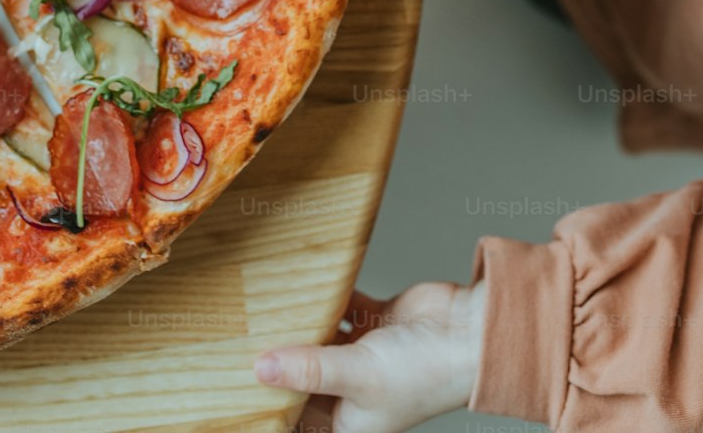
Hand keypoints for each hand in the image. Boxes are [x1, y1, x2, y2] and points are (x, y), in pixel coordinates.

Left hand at [255, 281, 484, 432]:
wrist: (470, 334)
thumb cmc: (424, 372)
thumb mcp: (358, 377)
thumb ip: (308, 369)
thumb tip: (259, 370)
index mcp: (348, 424)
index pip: (294, 418)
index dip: (268, 405)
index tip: (232, 386)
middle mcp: (352, 393)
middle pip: (303, 377)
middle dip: (278, 361)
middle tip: (239, 339)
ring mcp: (363, 355)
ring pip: (318, 340)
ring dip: (299, 325)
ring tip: (263, 308)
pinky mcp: (375, 322)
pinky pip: (341, 308)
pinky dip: (325, 297)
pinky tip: (302, 282)